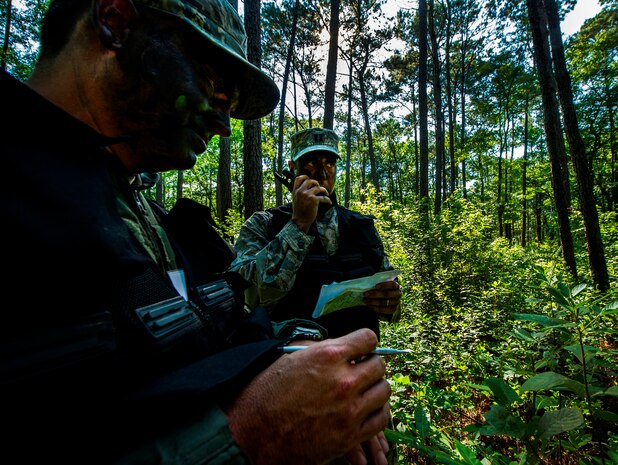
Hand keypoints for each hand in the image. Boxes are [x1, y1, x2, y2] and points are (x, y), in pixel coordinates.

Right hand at [225, 328, 390, 464]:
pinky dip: (377, 412)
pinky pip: (380, 419)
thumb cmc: (268, 392)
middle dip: (371, 364)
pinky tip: (367, 410)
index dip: (365, 342)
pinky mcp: (350, 435)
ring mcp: (350, 409)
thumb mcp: (292, 357)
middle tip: (362, 370)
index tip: (362, 348)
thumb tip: (344, 346)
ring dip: (375, 388)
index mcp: (328, 355)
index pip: (368, 338)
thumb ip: (322, 350)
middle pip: (379, 365)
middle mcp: (343, 380)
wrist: (254, 432)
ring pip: (383, 391)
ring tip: (364, 390)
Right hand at [291, 174, 331, 232]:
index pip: (298, 178)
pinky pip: (324, 197)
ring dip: (324, 190)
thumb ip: (299, 193)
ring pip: (318, 187)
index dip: (305, 177)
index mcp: (295, 191)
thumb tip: (307, 188)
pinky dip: (328, 200)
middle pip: (310, 181)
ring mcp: (307, 195)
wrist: (300, 221)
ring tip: (326, 194)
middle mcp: (301, 191)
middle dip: (316, 183)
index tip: (309, 179)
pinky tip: (329, 202)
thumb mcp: (295, 200)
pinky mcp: (314, 200)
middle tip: (319, 188)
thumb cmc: (298, 212)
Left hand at [363, 279, 401, 315]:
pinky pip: (383, 310)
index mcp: (396, 286)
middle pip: (387, 294)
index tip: (375, 286)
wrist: (388, 299)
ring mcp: (396, 303)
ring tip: (365, 301)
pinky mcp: (392, 310)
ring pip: (384, 302)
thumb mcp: (382, 285)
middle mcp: (397, 294)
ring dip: (373, 302)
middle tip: (365, 294)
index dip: (384, 285)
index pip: (392, 284)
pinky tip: (369, 306)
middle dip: (375, 294)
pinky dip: (375, 308)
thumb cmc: (383, 289)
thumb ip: (378, 285)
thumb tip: (367, 284)